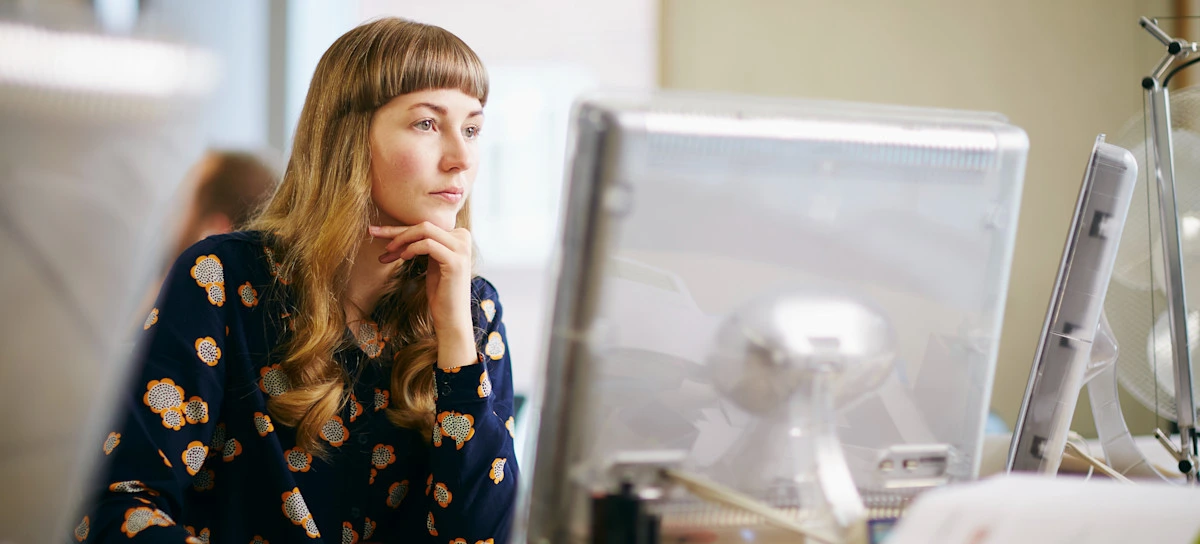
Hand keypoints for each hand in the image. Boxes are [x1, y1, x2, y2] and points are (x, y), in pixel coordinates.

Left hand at [369, 223, 476, 368]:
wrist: (452, 317)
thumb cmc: (440, 292)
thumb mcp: (431, 263)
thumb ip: (422, 244)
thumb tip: (396, 232)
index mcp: (458, 237)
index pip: (425, 226)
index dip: (400, 230)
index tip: (377, 233)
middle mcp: (463, 239)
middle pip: (424, 225)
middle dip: (396, 230)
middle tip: (373, 233)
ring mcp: (461, 249)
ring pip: (425, 230)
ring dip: (401, 238)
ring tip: (388, 251)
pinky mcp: (455, 262)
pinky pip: (428, 245)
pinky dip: (412, 249)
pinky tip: (402, 257)